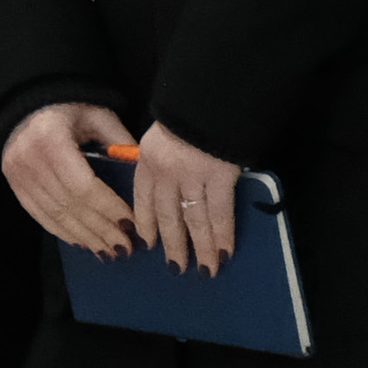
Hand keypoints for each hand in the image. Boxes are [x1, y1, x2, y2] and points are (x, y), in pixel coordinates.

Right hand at [2, 100, 139, 253]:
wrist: (26, 109)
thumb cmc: (69, 111)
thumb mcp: (97, 117)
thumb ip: (120, 141)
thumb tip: (142, 174)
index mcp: (51, 139)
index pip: (83, 185)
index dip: (108, 208)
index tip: (131, 225)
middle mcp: (29, 159)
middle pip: (70, 205)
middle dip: (101, 229)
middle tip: (126, 247)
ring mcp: (18, 175)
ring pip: (55, 215)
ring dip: (85, 237)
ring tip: (109, 252)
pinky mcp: (15, 186)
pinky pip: (41, 216)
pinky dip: (64, 232)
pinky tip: (84, 243)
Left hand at [125, 123, 244, 276]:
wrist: (209, 98)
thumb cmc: (188, 115)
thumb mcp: (162, 137)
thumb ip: (161, 161)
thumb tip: (170, 187)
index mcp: (148, 162)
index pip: (143, 201)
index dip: (146, 225)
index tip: (148, 244)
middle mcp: (165, 174)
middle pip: (167, 217)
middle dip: (173, 245)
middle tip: (177, 268)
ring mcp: (192, 177)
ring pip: (194, 221)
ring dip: (201, 248)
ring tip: (205, 269)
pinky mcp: (219, 177)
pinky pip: (220, 213)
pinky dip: (223, 235)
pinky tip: (224, 252)